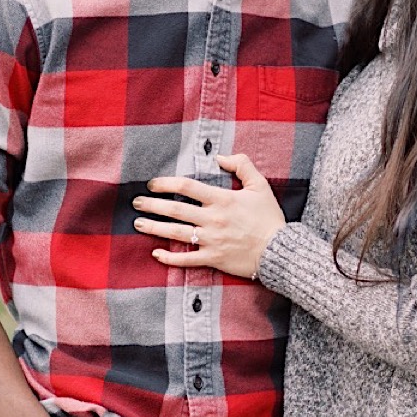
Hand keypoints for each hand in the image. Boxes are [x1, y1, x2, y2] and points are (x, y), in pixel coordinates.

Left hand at [135, 154, 285, 279]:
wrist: (280, 251)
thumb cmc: (269, 218)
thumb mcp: (261, 185)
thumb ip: (242, 165)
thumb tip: (220, 157)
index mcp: (222, 200)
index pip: (187, 188)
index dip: (166, 184)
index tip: (153, 184)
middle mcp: (212, 220)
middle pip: (174, 210)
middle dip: (152, 205)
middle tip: (137, 203)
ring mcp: (211, 241)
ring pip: (175, 234)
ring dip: (154, 228)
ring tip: (138, 224)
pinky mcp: (213, 259)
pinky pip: (186, 260)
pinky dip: (169, 258)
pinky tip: (156, 254)